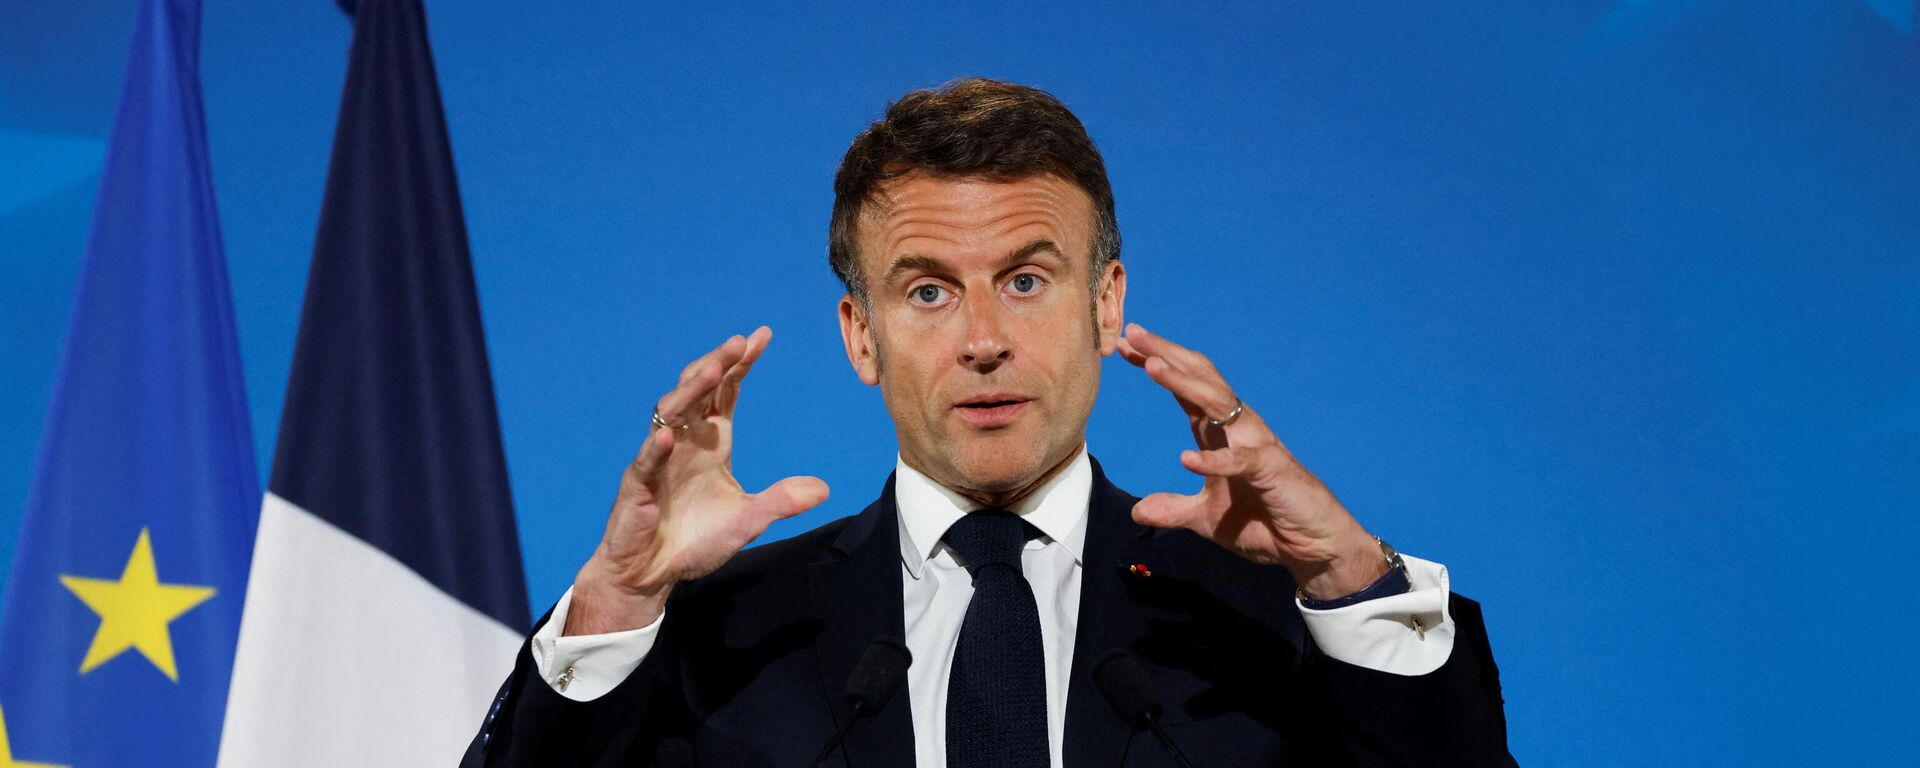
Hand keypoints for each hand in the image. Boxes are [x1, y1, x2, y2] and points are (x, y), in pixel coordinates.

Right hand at [566, 327, 829, 634]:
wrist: (652, 573)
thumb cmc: (694, 540)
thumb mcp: (748, 521)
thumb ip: (781, 501)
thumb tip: (823, 488)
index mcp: (711, 443)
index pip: (726, 394)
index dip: (741, 366)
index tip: (761, 337)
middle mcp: (685, 442)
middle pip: (699, 391)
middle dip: (718, 365)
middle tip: (739, 342)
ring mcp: (659, 459)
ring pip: (671, 414)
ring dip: (690, 391)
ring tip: (711, 370)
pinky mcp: (638, 485)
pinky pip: (647, 460)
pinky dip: (657, 447)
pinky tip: (669, 434)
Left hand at [1115, 323, 1385, 599]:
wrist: (1311, 545)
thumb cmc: (1264, 522)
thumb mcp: (1206, 518)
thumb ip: (1174, 510)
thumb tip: (1138, 512)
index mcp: (1220, 432)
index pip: (1185, 388)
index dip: (1157, 364)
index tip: (1124, 346)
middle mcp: (1238, 428)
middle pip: (1199, 379)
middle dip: (1166, 354)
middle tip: (1132, 333)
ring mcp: (1256, 444)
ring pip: (1218, 403)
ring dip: (1183, 383)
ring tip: (1152, 366)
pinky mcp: (1272, 470)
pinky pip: (1240, 460)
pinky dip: (1214, 459)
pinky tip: (1187, 459)